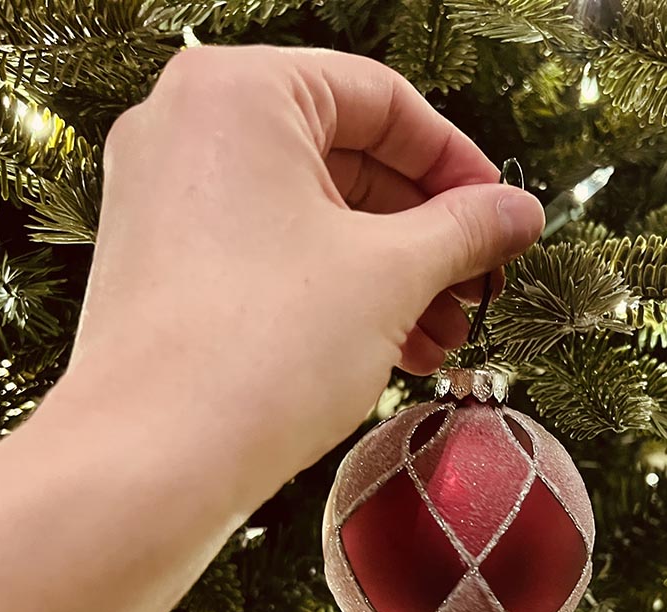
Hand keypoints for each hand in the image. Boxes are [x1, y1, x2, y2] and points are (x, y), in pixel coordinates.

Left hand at [47, 45, 544, 510]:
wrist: (150, 463)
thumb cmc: (257, 351)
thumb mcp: (392, 275)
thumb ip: (466, 229)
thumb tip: (516, 212)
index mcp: (239, 92)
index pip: (381, 98)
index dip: (457, 161)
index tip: (500, 213)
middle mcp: (190, 128)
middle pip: (348, 159)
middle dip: (427, 233)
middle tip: (478, 282)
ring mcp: (168, 198)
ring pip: (314, 215)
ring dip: (392, 273)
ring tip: (445, 334)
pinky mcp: (165, 264)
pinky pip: (272, 255)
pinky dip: (337, 291)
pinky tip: (396, 348)